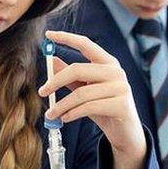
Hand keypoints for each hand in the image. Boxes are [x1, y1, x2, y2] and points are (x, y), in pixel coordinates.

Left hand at [38, 30, 146, 168]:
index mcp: (108, 63)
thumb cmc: (103, 109)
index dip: (66, 38)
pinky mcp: (121, 105)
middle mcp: (116, 72)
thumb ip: (71, 76)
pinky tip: (65, 118)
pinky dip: (72, 113)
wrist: (125, 133)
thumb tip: (51, 60)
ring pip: (81, 93)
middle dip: (55, 81)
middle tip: (42, 92)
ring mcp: (121, 88)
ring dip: (61, 105)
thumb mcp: (85, 90)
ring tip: (51, 114)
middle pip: (78, 69)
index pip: (86, 44)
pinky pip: (89, 107)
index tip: (48, 35)